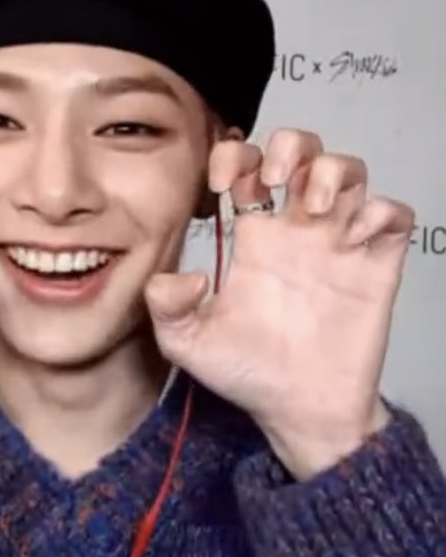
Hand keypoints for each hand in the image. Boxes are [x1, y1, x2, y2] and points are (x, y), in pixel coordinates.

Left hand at [144, 128, 413, 478]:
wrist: (298, 411)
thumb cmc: (246, 374)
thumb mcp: (187, 344)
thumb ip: (165, 307)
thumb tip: (185, 275)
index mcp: (251, 238)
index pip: (245, 168)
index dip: (233, 156)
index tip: (221, 183)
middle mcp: (295, 231)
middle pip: (301, 152)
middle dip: (291, 146)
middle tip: (277, 179)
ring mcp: (337, 245)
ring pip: (348, 171)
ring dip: (333, 172)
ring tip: (314, 209)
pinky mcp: (375, 266)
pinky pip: (392, 215)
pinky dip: (379, 213)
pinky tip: (353, 241)